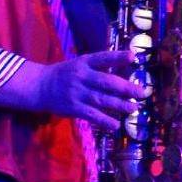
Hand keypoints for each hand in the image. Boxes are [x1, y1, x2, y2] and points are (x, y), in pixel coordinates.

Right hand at [0, 50, 146, 130]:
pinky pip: (92, 115)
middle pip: (107, 82)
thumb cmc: (65, 74)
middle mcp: (82, 77)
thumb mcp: (79, 64)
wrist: (39, 86)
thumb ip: (99, 66)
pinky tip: (116, 124)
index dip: (118, 57)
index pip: (103, 58)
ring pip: (102, 100)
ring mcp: (77, 93)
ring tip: (134, 108)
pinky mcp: (73, 108)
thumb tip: (125, 65)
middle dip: (126, 88)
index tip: (133, 57)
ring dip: (120, 105)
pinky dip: (104, 121)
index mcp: (84, 62)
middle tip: (142, 92)